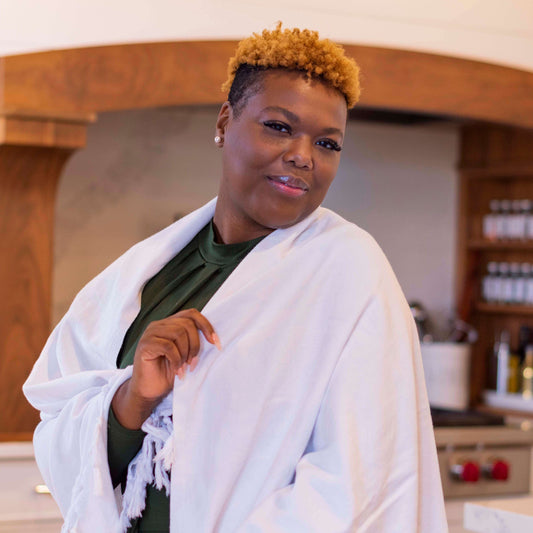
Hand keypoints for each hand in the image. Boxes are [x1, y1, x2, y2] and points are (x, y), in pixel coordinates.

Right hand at [112, 308, 219, 428]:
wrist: (149, 391)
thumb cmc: (168, 373)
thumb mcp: (186, 354)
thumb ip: (194, 341)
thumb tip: (214, 336)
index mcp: (169, 324)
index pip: (191, 314)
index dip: (206, 326)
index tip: (215, 343)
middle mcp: (159, 325)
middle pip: (187, 324)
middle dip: (195, 345)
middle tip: (193, 363)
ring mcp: (150, 333)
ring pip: (179, 333)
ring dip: (186, 353)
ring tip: (184, 368)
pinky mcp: (145, 345)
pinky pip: (168, 346)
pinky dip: (177, 359)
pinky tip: (177, 370)